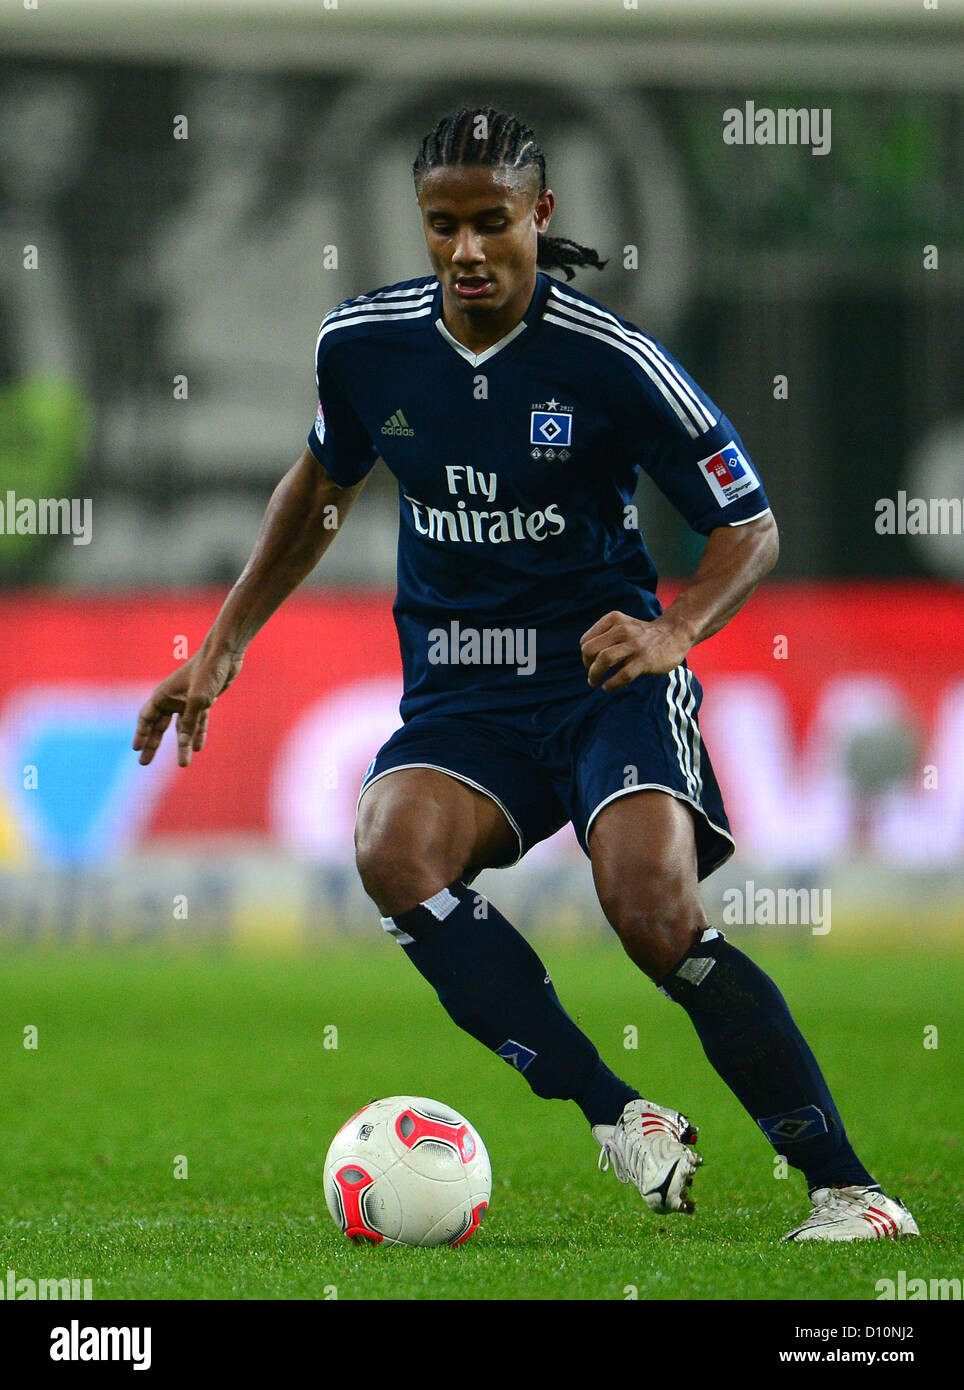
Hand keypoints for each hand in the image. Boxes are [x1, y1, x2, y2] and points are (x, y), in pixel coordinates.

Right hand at [133, 647, 243, 767]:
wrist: (226, 654)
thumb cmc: (207, 672)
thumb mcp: (198, 700)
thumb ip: (190, 723)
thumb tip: (184, 744)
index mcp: (164, 694)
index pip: (147, 718)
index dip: (141, 734)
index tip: (136, 749)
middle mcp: (173, 698)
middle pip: (159, 726)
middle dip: (152, 744)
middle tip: (143, 763)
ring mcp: (188, 700)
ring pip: (182, 727)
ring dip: (182, 745)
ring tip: (183, 764)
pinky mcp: (203, 701)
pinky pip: (198, 722)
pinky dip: (198, 734)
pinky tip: (197, 748)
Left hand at [580, 611, 691, 690]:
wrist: (675, 634)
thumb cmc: (643, 635)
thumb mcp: (623, 626)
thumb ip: (605, 637)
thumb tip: (587, 661)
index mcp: (614, 620)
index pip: (586, 640)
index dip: (585, 656)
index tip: (591, 664)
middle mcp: (623, 629)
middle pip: (591, 649)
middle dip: (587, 665)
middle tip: (592, 675)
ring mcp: (635, 645)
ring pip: (604, 659)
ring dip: (594, 675)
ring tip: (595, 682)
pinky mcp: (645, 660)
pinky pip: (622, 675)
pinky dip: (611, 684)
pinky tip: (608, 687)